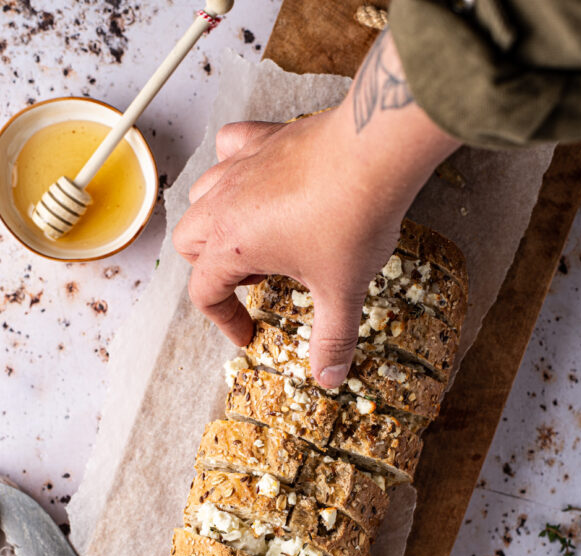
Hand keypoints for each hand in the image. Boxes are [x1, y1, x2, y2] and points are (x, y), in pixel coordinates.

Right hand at [173, 30, 460, 387]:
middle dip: (211, 270)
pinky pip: (229, 148)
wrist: (375, 152)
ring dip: (217, 221)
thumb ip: (332, 338)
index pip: (204, 292)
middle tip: (254, 282)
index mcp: (232, 246)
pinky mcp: (264, 139)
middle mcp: (225, 204)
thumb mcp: (341, 290)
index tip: (248, 332)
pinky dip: (233, 165)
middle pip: (190, 243)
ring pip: (201, 195)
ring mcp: (241, 167)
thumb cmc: (352, 219)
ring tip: (258, 238)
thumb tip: (329, 376)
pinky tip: (255, 180)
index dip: (225, 320)